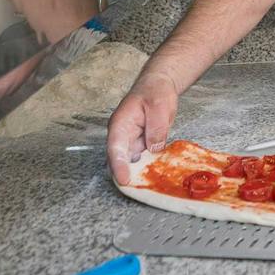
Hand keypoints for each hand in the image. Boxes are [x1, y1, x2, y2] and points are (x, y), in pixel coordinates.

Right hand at [107, 68, 178, 184]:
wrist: (158, 85)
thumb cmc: (155, 91)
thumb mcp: (159, 105)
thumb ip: (156, 127)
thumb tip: (154, 148)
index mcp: (120, 123)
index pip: (116, 148)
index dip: (119, 166)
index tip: (124, 180)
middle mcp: (122, 135)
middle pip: (119, 160)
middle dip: (125, 175)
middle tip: (138, 190)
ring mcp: (130, 141)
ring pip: (130, 163)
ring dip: (137, 174)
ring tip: (148, 186)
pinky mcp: (140, 145)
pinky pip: (141, 160)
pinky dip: (147, 168)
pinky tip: (157, 176)